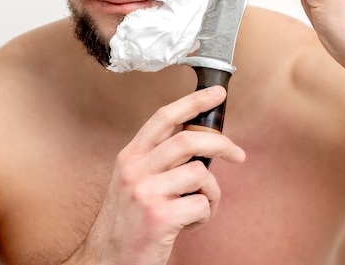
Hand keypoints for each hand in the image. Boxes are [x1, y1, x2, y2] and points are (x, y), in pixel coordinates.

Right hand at [66, 86, 244, 264]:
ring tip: (199, 207)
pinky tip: (190, 223)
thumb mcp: (132, 182)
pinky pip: (202, 204)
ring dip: (211, 193)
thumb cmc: (126, 222)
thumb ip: (158, 161)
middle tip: (237, 154)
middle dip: (221, 143)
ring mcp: (146, 193)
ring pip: (200, 174)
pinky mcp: (160, 217)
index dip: (192, 102)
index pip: (163, 118)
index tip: (216, 94)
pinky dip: (204, 215)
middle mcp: (135, 170)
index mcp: (130, 157)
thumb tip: (198, 144)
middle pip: (188, 140)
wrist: (107, 260)